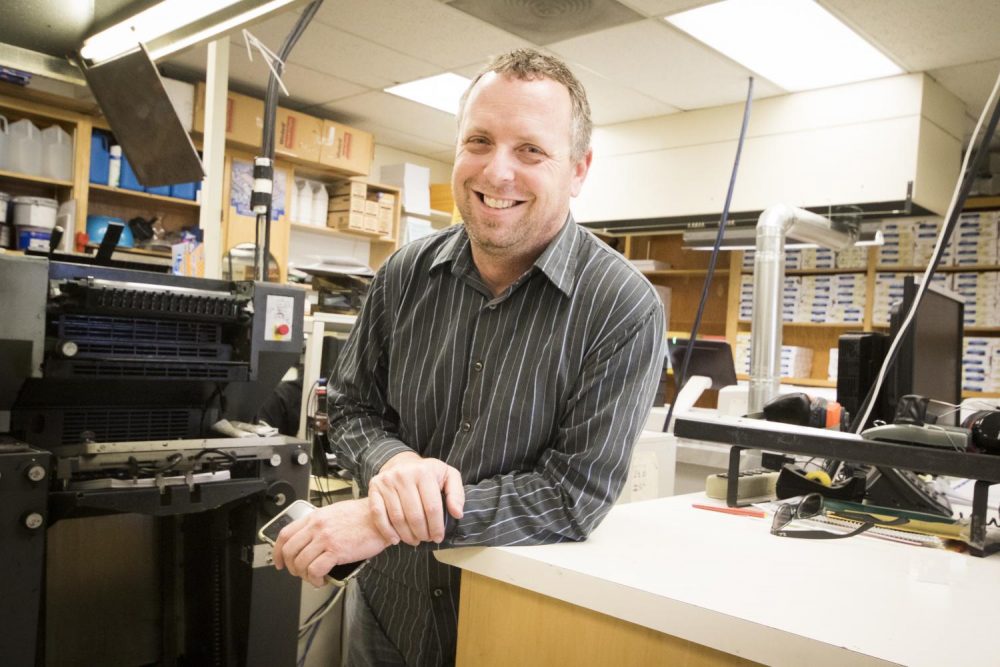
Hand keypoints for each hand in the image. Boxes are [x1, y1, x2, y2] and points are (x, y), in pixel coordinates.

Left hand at [272, 498, 391, 587]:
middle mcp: (317, 527)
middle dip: (291, 567)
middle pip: (289, 551)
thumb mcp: (335, 513)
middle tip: (300, 573)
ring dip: (304, 576)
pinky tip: (323, 580)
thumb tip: (310, 540)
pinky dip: (316, 580)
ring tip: (315, 578)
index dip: (277, 552)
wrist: (382, 516)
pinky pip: (315, 570)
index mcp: (315, 517)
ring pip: (300, 563)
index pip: (285, 535)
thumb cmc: (363, 516)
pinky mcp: (336, 551)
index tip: (279, 561)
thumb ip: (320, 524)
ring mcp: (325, 538)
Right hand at [368, 452, 464, 545]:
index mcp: (424, 472)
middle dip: (422, 533)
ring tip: (414, 540)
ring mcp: (387, 481)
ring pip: (397, 518)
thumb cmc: (428, 474)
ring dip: (407, 535)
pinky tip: (395, 539)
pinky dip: (387, 531)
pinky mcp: (374, 488)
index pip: (432, 507)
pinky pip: (378, 514)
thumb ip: (456, 494)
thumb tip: (457, 513)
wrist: (402, 462)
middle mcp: (403, 475)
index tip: (438, 537)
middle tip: (426, 539)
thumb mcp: (448, 476)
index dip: (436, 527)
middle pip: (415, 515)